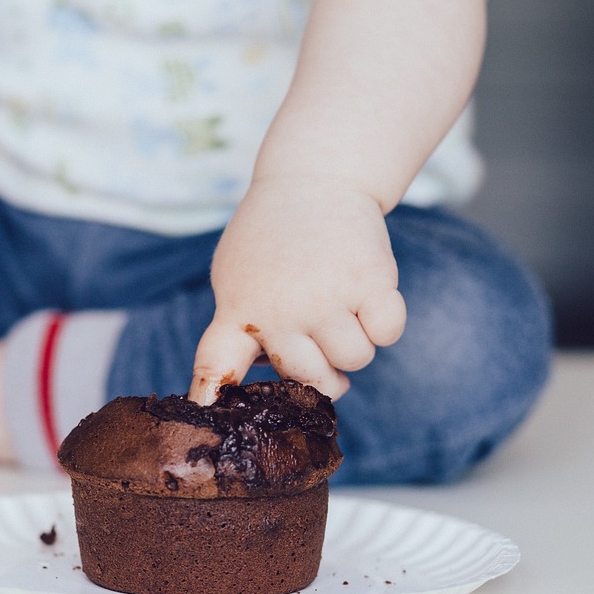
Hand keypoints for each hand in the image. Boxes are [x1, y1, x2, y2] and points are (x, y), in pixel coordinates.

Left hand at [189, 175, 406, 403]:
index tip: (205, 413)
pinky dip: (385, 321)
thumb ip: (237, 329)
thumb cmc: (271, 238)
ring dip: (356, 340)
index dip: (210, 396)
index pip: (216, 363)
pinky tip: (367, 294)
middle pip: (312, 379)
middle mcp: (279, 311)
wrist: (313, 181)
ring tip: (340, 304)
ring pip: (356, 360)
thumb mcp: (233, 277)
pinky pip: (388, 333)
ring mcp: (326, 297)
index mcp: (238, 311)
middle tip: (320, 333)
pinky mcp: (370, 281)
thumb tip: (247, 382)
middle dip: (324, 367)